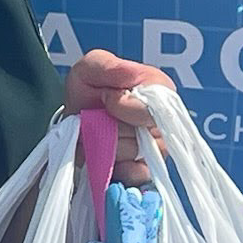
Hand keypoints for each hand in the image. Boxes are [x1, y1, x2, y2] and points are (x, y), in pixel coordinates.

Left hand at [63, 48, 174, 185]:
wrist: (77, 116)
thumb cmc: (90, 89)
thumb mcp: (91, 68)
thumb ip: (109, 66)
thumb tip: (131, 76)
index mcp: (160, 91)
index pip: (156, 107)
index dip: (126, 106)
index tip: (106, 98)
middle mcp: (165, 122)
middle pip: (145, 136)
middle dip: (112, 127)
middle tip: (98, 117)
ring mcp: (157, 149)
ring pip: (135, 155)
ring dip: (107, 146)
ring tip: (97, 133)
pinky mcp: (145, 171)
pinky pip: (137, 175)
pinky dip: (116, 168)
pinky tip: (103, 156)